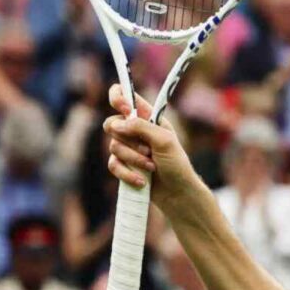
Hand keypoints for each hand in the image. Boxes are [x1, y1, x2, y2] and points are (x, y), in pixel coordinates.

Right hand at [102, 85, 197, 208]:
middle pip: (111, 124)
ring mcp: (128, 148)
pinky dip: (127, 173)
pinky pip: (113, 165)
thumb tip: (116, 124)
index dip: (118, 98)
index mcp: (148, 117)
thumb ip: (141, 127)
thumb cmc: (177, 165)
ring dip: (133, 159)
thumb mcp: (164, 141)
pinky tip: (142, 181)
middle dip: (129, 141)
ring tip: (151, 167)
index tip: (125, 111)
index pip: (125, 95)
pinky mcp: (123, 165)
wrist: (177, 194)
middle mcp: (135, 130)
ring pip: (113, 146)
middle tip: (148, 150)